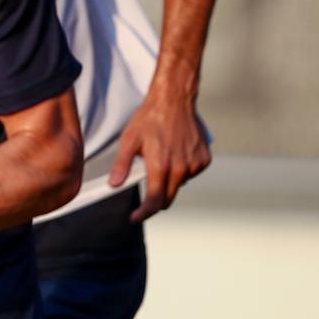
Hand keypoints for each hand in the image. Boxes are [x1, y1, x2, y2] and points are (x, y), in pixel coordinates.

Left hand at [110, 76, 211, 221]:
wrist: (174, 101)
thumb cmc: (149, 119)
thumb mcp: (129, 140)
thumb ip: (122, 165)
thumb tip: (114, 184)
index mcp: (161, 166)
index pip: (154, 201)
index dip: (144, 213)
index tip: (135, 217)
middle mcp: (180, 169)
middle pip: (167, 197)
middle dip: (155, 198)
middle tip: (145, 185)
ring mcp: (195, 164)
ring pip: (179, 184)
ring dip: (169, 180)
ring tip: (161, 158)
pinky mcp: (204, 159)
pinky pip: (191, 173)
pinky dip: (182, 170)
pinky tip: (176, 154)